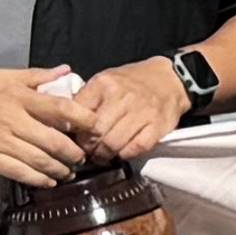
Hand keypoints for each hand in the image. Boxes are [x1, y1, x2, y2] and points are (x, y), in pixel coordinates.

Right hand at [0, 65, 99, 185]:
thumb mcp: (0, 75)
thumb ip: (35, 76)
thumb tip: (65, 71)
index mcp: (18, 96)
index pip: (62, 108)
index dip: (84, 120)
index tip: (96, 127)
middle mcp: (12, 119)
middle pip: (56, 141)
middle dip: (76, 152)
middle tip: (84, 155)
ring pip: (40, 160)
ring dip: (61, 169)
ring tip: (70, 170)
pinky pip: (19, 173)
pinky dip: (39, 179)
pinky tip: (48, 180)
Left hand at [59, 56, 188, 162]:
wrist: (169, 79)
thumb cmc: (131, 83)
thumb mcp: (104, 81)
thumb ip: (86, 99)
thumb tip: (66, 124)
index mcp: (104, 84)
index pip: (78, 114)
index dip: (73, 132)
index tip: (73, 138)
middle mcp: (123, 97)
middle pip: (96, 133)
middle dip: (88, 147)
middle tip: (87, 151)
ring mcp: (142, 112)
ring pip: (114, 143)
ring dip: (104, 154)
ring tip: (102, 155)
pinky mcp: (158, 126)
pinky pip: (136, 148)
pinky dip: (125, 155)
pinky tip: (121, 152)